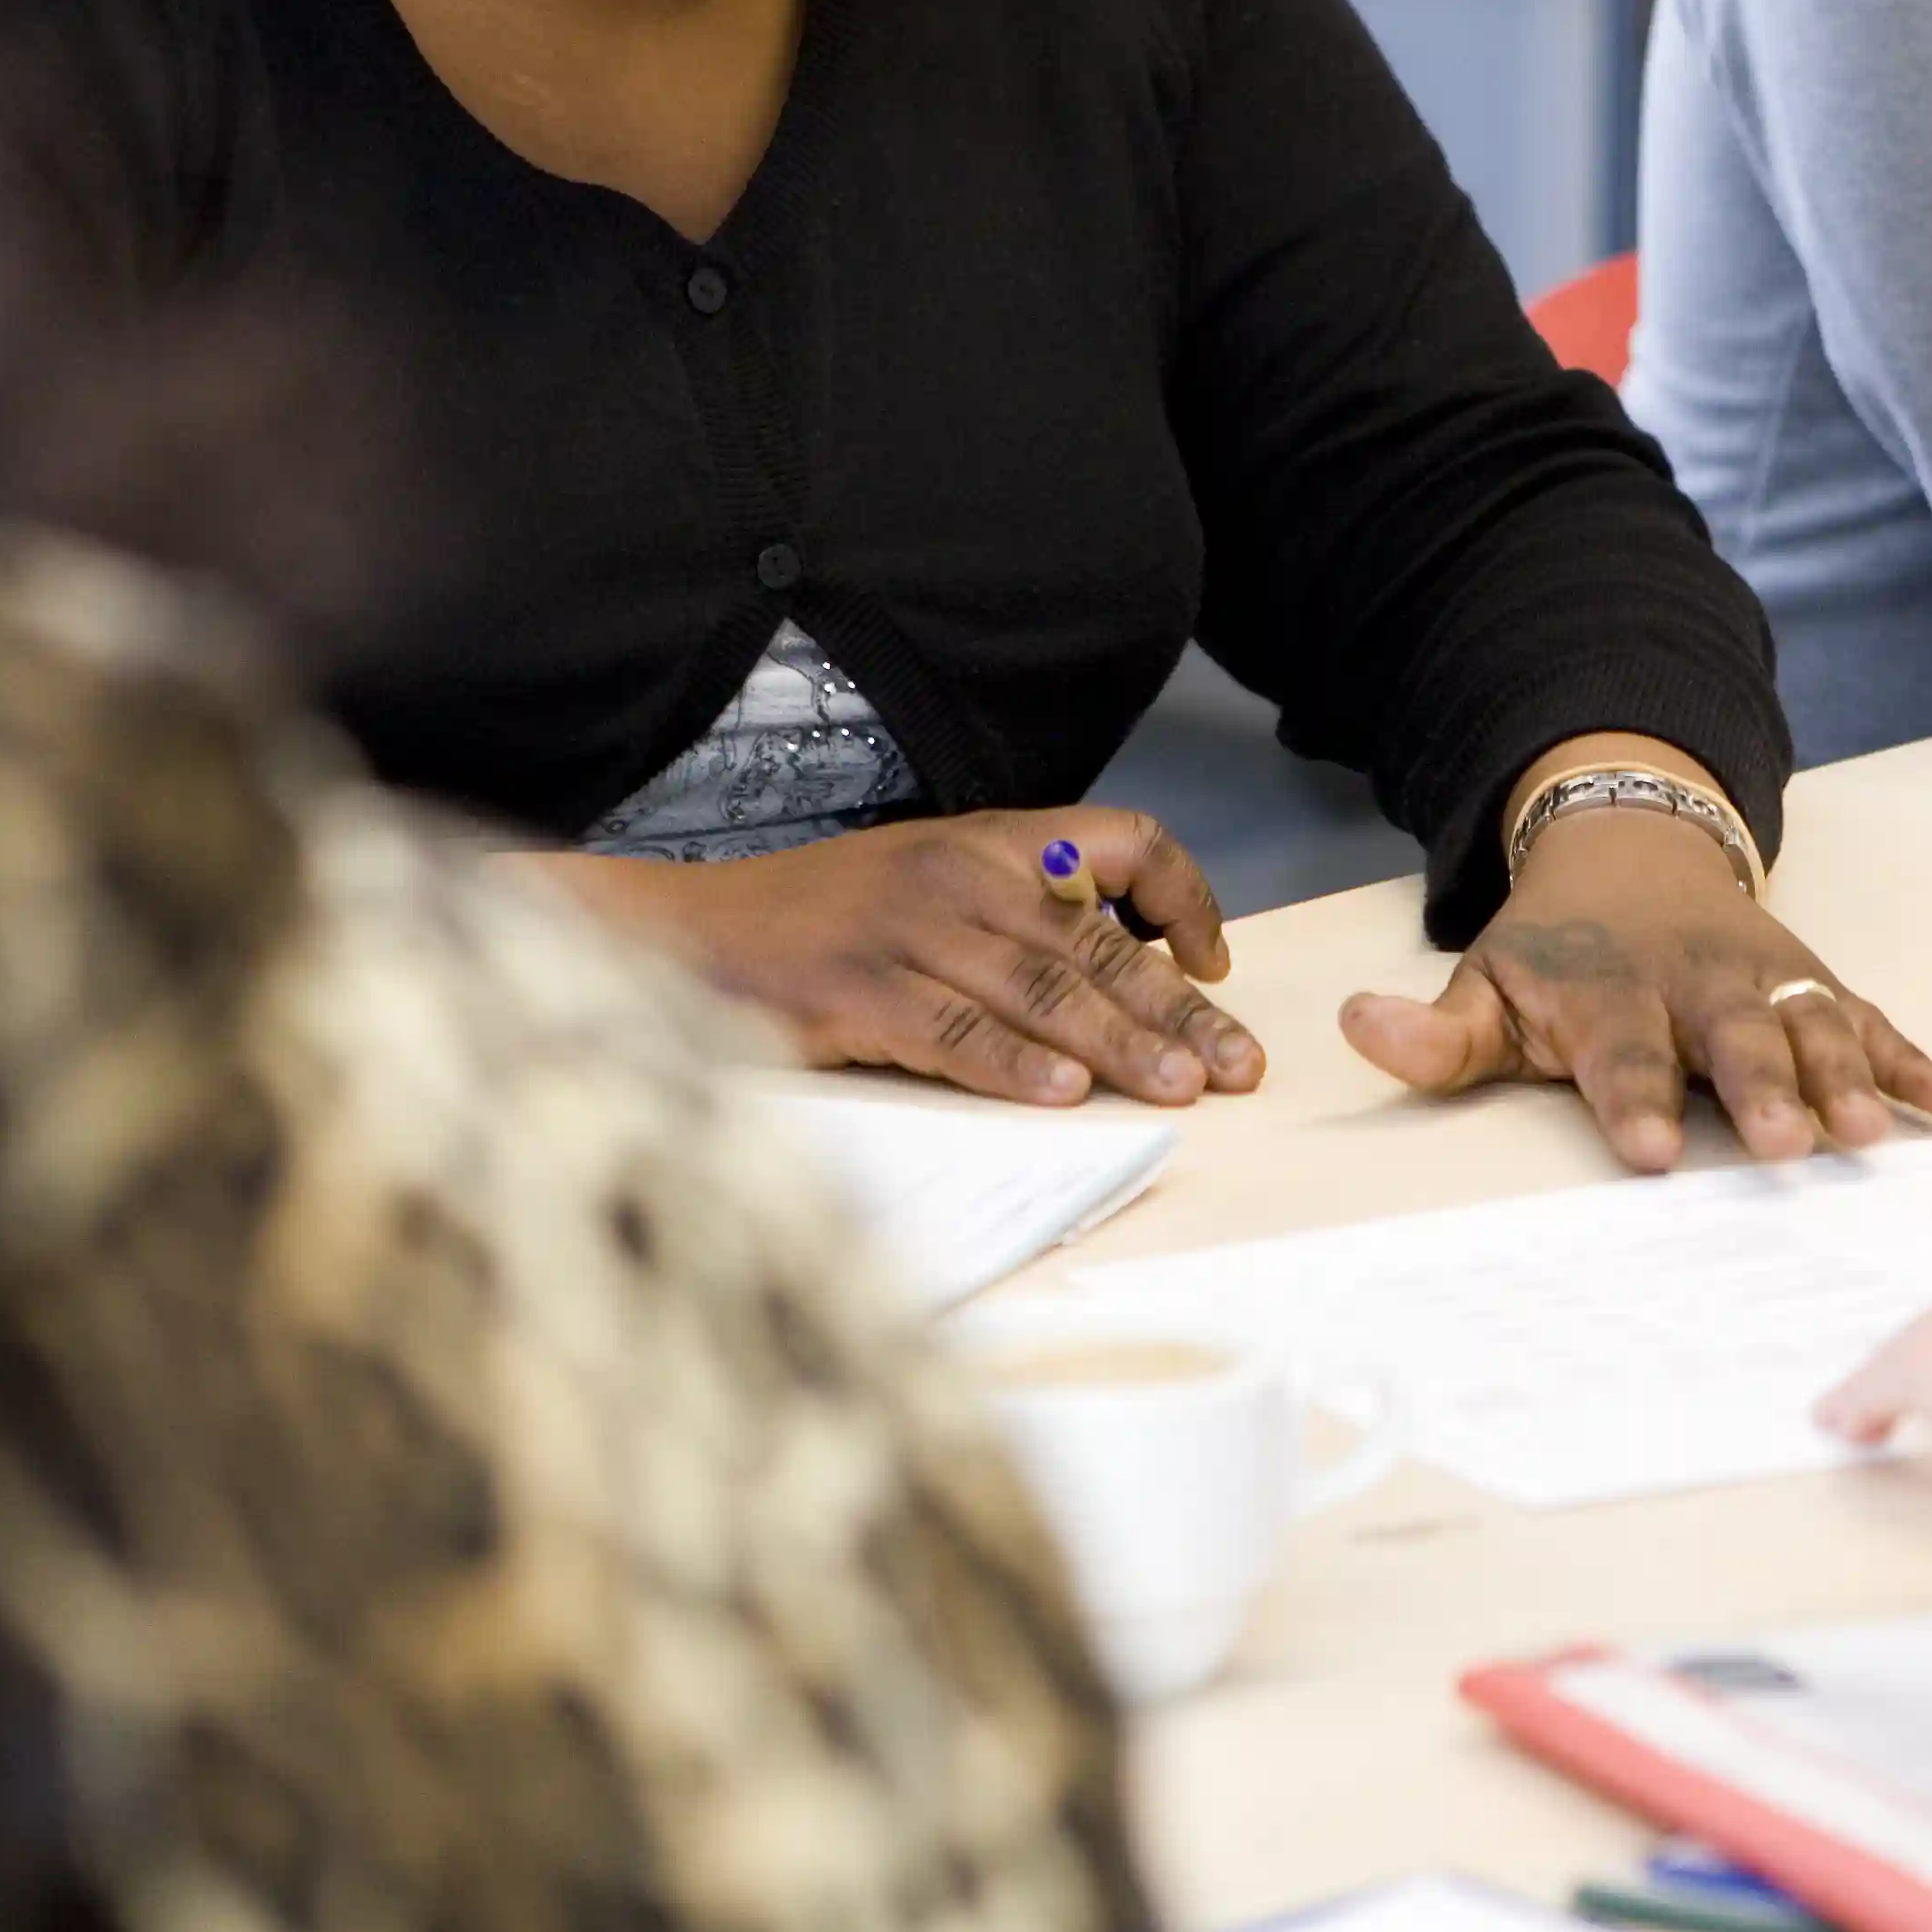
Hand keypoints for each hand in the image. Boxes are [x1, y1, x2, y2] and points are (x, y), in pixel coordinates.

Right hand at [533, 808, 1265, 1109]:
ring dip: (1120, 1043)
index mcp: (990, 840)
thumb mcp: (932, 884)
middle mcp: (960, 875)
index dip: (1184, 893)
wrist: (689, 931)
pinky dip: (1011, 1064)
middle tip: (1242, 1066)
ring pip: (1040, 989)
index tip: (1216, 961)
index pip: (1124, 838)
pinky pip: (951, 1031)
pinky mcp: (856, 993)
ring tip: (1181, 1087)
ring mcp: (907, 933)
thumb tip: (1133, 974)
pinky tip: (1061, 1093)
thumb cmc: (825, 920)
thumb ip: (1022, 914)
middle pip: (1098, 939)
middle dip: (1179, 1009)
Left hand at [1338, 800, 1931, 1171]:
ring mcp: (1763, 979)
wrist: (1629, 843)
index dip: (1632, 1098)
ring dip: (1845, 1075)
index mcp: (1608, 991)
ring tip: (1871, 1129)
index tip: (1647, 1151)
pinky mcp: (1813, 981)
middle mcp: (1694, 982)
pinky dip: (1911, 1054)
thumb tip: (1356, 1028)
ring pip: (1810, 1025)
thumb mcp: (1485, 981)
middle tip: (1786, 1143)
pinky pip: (1867, 1016)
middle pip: (1732, 1038)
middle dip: (1762, 1088)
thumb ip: (1434, 1032)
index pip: (1620, 1051)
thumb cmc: (1555, 949)